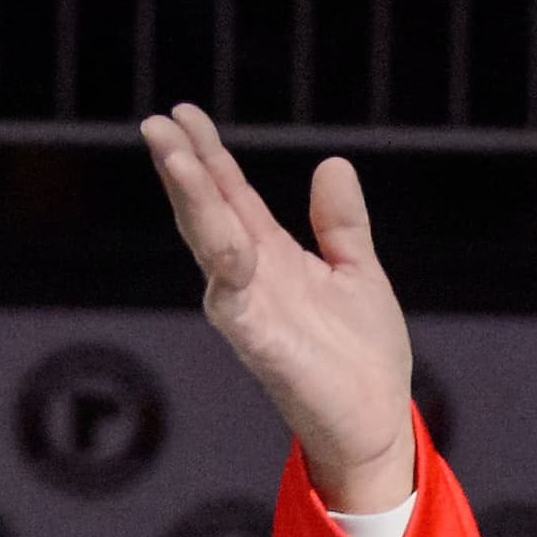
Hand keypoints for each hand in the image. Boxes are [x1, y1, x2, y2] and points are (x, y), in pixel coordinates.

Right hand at [141, 105, 417, 512]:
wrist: (378, 422)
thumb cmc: (364, 357)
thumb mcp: (357, 272)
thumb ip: (340, 223)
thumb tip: (332, 164)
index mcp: (273, 257)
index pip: (230, 195)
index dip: (208, 155)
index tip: (184, 113)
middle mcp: (251, 277)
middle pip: (207, 211)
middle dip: (182, 167)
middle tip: (158, 123)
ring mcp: (249, 309)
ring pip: (210, 243)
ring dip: (190, 199)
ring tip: (172, 153)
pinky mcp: (259, 343)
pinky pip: (234, 296)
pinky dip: (224, 262)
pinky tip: (217, 231)